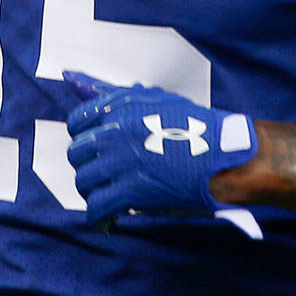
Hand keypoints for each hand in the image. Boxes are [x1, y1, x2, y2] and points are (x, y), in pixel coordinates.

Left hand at [64, 71, 257, 225]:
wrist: (225, 154)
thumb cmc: (195, 126)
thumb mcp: (153, 98)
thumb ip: (109, 92)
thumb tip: (70, 76)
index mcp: (121, 106)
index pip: (77, 121)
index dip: (85, 137)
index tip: (97, 148)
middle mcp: (117, 132)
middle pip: (77, 153)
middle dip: (88, 165)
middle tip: (106, 175)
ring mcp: (123, 162)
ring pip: (84, 181)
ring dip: (94, 191)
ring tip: (110, 196)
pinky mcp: (132, 190)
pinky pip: (97, 206)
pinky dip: (100, 216)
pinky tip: (110, 218)